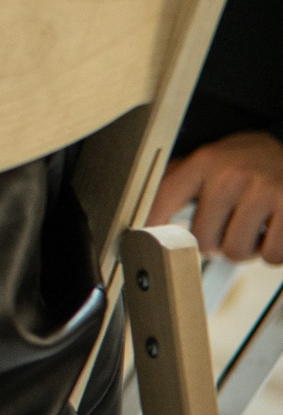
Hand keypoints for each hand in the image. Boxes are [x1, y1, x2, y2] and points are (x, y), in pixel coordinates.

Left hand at [150, 131, 282, 261]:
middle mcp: (231, 176)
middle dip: (215, 243)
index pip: (166, 196)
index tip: (146, 239)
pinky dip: (272, 252)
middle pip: (203, 239)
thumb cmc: (251, 162)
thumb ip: (181, 179)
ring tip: (251, 230)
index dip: (151, 222)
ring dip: (244, 249)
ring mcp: (264, 192)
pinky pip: (271, 255)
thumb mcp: (214, 159)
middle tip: (227, 230)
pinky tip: (273, 232)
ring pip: (236, 251)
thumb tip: (145, 208)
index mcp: (205, 162)